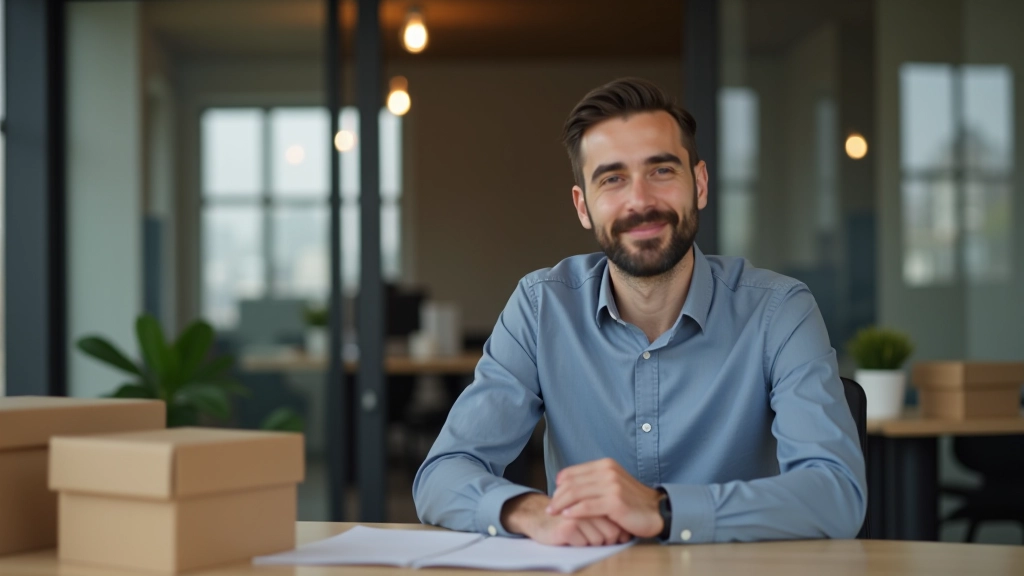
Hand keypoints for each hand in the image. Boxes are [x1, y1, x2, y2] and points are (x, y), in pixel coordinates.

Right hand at [501, 493, 631, 545]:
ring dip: (592, 543)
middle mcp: (589, 502)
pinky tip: (571, 537)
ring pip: (600, 540)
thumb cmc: (568, 518)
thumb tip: (627, 533)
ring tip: (580, 535)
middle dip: (605, 540)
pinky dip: (581, 545)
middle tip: (592, 536)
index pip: (618, 521)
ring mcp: (578, 514)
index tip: (606, 535)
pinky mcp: (568, 526)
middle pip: (612, 532)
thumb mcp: (590, 513)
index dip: (615, 534)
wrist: (538, 518)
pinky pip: (586, 544)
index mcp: (597, 495)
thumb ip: (606, 516)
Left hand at [547, 458, 663, 537]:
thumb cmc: (631, 501)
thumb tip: (564, 483)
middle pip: (572, 483)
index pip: (572, 472)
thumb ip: (592, 482)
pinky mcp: (615, 501)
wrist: (656, 511)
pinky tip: (567, 515)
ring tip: (554, 512)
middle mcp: (608, 471)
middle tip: (550, 508)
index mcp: (605, 464)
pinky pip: (587, 506)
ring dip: (561, 504)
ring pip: (576, 493)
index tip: (553, 496)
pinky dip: (574, 511)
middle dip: (557, 496)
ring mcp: (612, 485)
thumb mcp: (611, 484)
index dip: (559, 485)